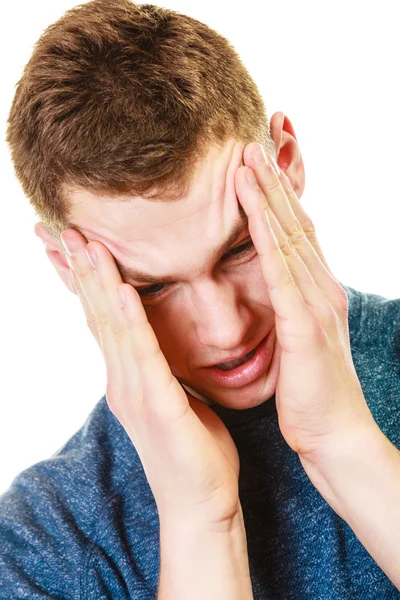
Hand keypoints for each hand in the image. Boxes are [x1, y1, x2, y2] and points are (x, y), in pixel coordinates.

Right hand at [60, 230, 239, 528]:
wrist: (201, 504)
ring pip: (112, 328)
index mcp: (130, 377)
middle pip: (98, 315)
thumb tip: (159, 346)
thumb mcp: (174, 398)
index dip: (92, 280)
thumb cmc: (193, 450)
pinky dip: (130, 320)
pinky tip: (123, 290)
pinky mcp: (157, 407)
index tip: (83, 242)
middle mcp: (123, 380)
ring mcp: (135, 393)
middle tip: (67, 229)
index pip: (105, 318)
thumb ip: (160, 369)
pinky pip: (144, 355)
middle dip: (84, 271)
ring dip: (99, 283)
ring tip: (86, 244)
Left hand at [234, 143, 374, 462]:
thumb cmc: (310, 393)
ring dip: (267, 198)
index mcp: (315, 292)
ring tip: (247, 160)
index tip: (258, 162)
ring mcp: (316, 304)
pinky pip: (282, 273)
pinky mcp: (305, 326)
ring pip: (288, 239)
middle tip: (254, 139)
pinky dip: (266, 238)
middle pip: (294, 224)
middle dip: (274, 181)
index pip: (295, 233)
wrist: (335, 435)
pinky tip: (252, 211)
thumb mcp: (297, 341)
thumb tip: (270, 288)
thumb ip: (286, 309)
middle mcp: (320, 289)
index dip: (278, 196)